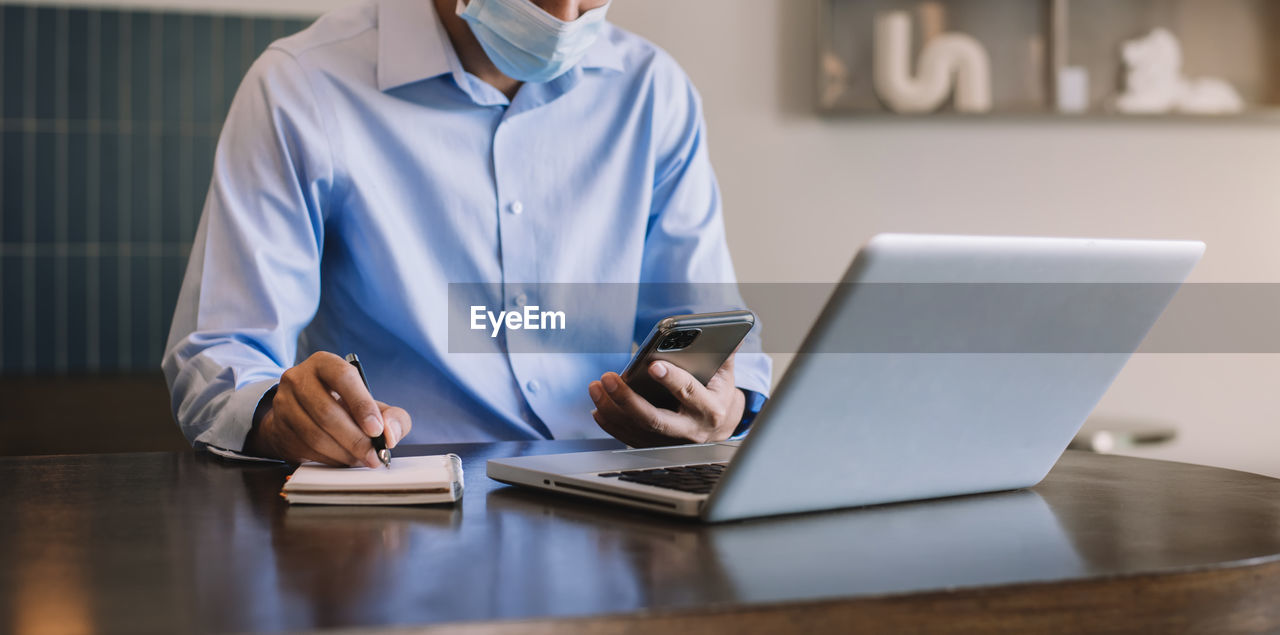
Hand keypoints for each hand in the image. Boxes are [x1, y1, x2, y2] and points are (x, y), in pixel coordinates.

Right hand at [245, 352, 412, 466]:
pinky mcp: (278, 427)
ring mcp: (284, 403)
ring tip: (361, 459)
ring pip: (314, 434)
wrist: (303, 416)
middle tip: (373, 455)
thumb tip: (390, 434)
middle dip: (355, 439)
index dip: (362, 405)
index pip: (343, 377)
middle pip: (327, 412)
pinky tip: (342, 459)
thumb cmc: (345, 407)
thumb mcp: (372, 405)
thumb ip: (393, 417)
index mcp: (325, 363)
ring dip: (342, 453)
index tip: (377, 430)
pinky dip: (329, 459)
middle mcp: (298, 378)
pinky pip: (305, 448)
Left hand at [588, 355, 745, 447]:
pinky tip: (598, 407)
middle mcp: (690, 429)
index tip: (652, 364)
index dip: (672, 379)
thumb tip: (733, 331)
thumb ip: (726, 353)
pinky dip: (612, 424)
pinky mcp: (657, 446)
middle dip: (628, 400)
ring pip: (637, 429)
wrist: (720, 426)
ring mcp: (672, 441)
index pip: (689, 393)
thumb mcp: (726, 374)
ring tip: (596, 386)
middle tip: (607, 379)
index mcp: (710, 408)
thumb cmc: (718, 393)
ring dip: (612, 409)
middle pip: (656, 420)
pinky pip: (629, 438)